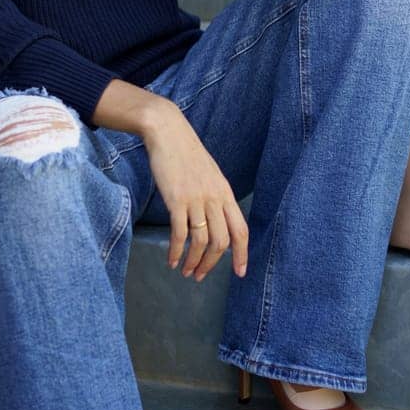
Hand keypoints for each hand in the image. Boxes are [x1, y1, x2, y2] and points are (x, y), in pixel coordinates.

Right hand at [143, 103, 248, 281]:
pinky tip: (172, 260)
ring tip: (186, 272)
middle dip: (212, 264)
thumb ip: (215, 196)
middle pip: (221, 241)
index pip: (241, 230)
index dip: (242, 254)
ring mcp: (196, 199)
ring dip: (194, 262)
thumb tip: (215, 222)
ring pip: (201, 241)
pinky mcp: (176, 199)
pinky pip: (180, 233)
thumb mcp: (209, 175)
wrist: (168, 132)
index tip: (240, 272)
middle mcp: (215, 198)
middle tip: (200, 276)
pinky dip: (177, 251)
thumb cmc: (186, 154)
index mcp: (225, 193)